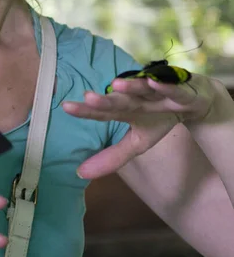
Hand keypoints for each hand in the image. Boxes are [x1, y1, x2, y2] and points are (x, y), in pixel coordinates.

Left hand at [62, 73, 220, 178]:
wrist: (191, 102)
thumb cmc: (157, 119)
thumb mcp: (137, 143)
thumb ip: (111, 158)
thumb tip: (80, 174)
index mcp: (124, 110)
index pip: (102, 112)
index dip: (86, 111)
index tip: (66, 107)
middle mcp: (136, 98)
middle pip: (118, 99)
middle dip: (104, 99)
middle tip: (87, 97)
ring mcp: (156, 92)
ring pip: (141, 88)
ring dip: (130, 86)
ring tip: (115, 85)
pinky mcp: (177, 91)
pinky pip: (170, 88)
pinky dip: (163, 86)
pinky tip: (153, 83)